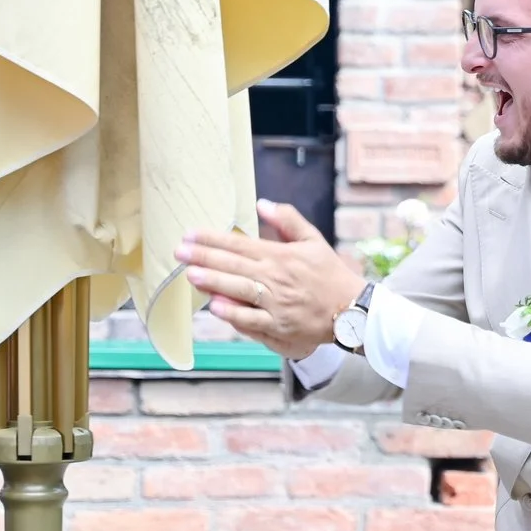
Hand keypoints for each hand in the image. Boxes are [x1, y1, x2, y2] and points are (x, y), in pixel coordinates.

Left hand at [177, 201, 363, 360]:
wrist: (351, 310)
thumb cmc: (330, 275)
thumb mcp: (314, 240)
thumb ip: (288, 220)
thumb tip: (262, 203)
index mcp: (281, 256)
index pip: (240, 244)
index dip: (213, 238)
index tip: (190, 234)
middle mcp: (275, 278)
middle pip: (234, 265)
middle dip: (204, 257)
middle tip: (178, 252)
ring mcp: (276, 303)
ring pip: (239, 290)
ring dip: (214, 282)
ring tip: (190, 274)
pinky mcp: (278, 326)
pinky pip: (251, 320)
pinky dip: (234, 313)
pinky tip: (216, 306)